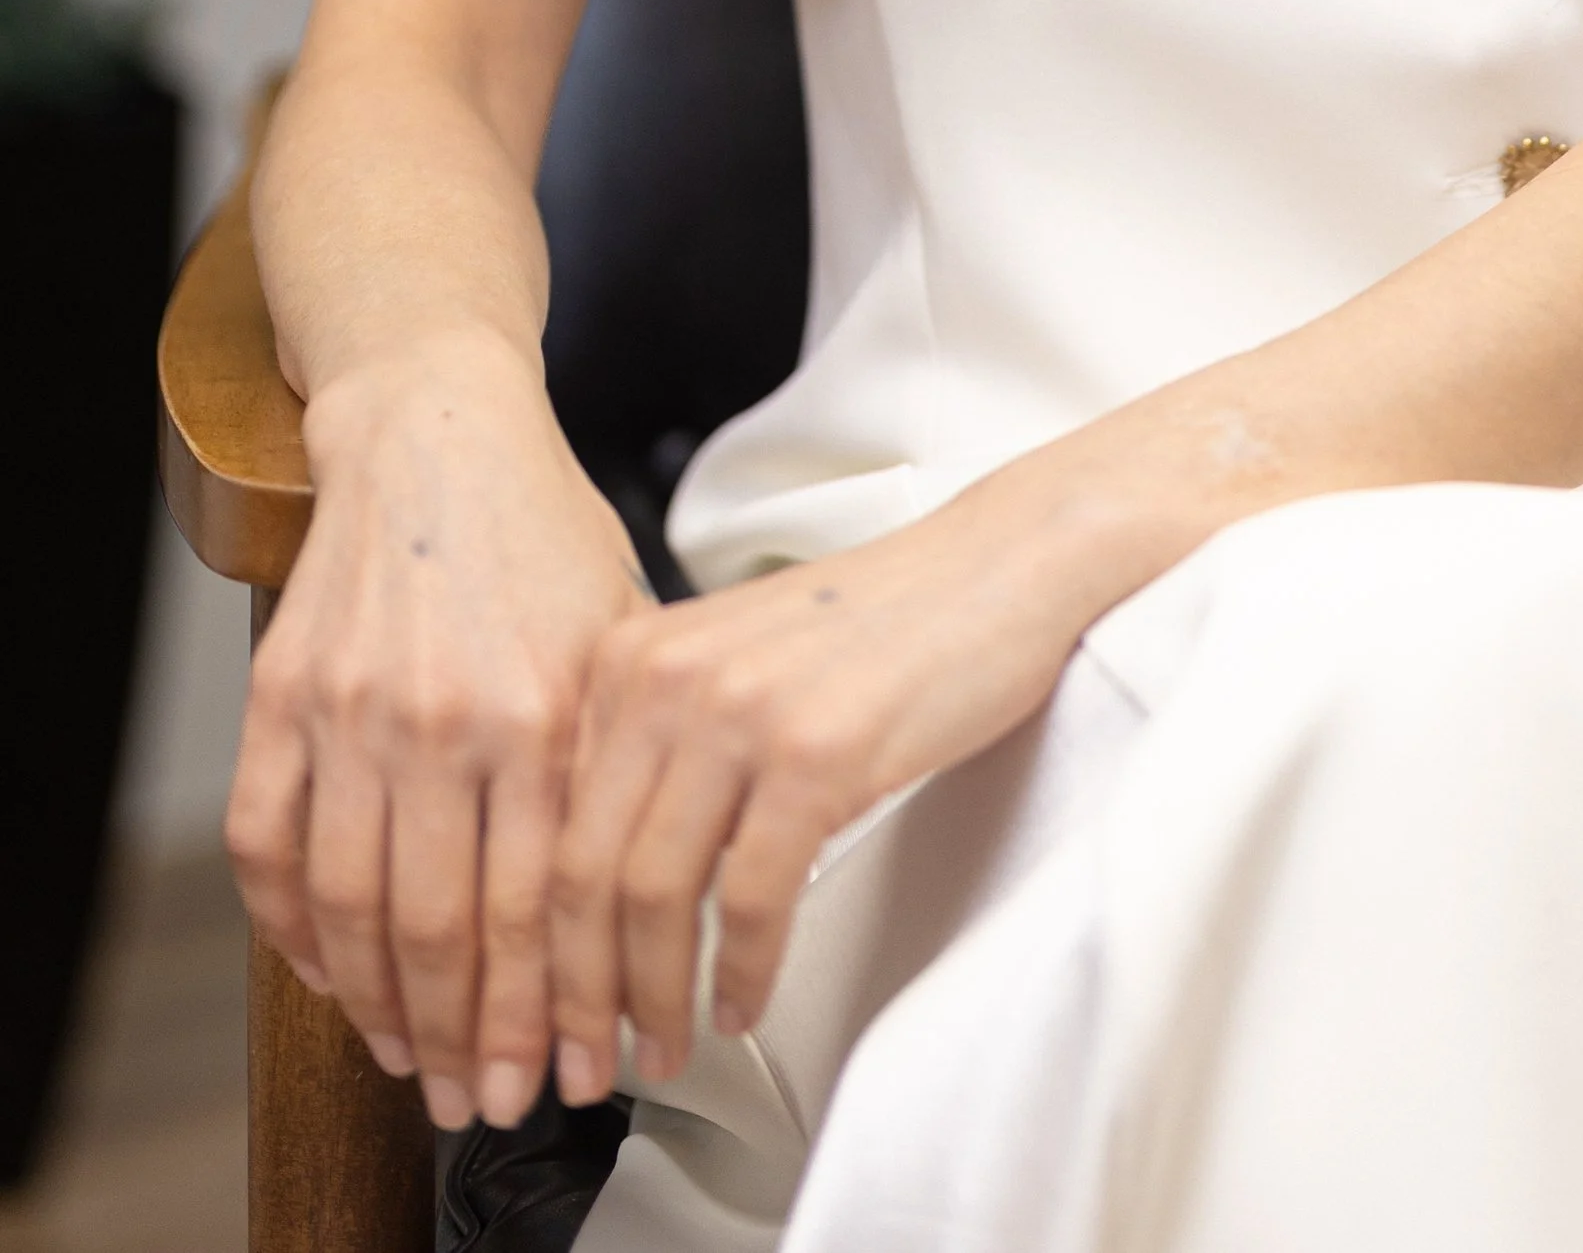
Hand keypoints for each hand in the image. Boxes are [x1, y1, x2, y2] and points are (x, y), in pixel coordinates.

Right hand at [225, 330, 649, 1133]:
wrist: (438, 431)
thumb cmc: (543, 530)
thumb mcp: (622, 630)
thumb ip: (626, 754)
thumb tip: (663, 888)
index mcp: (539, 706)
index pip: (539, 906)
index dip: (545, 1010)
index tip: (560, 1076)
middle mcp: (441, 718)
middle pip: (443, 929)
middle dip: (465, 1038)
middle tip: (480, 1100)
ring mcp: (350, 709)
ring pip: (349, 907)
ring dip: (378, 1006)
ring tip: (410, 1058)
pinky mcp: (281, 695)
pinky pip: (265, 847)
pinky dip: (290, 927)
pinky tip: (330, 971)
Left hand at [546, 472, 1114, 1098]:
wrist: (994, 567)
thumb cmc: (875, 628)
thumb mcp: (731, 665)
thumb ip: (657, 745)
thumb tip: (595, 888)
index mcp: (631, 657)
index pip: (545, 829)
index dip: (533, 948)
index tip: (538, 1019)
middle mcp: (667, 676)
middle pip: (581, 874)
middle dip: (575, 998)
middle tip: (583, 1070)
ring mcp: (740, 711)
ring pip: (654, 896)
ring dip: (651, 1001)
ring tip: (663, 1053)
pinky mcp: (816, 750)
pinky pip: (751, 897)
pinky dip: (741, 972)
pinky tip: (742, 1003)